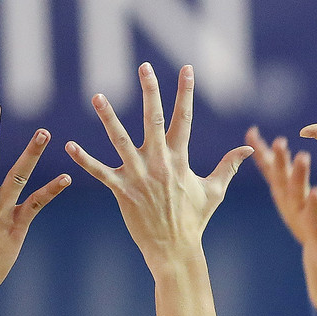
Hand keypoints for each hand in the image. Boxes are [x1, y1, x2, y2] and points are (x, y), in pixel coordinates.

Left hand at [66, 63, 250, 274]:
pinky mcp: (122, 191)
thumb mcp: (214, 191)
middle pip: (154, 119)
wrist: (175, 249)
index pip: (184, 118)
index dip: (186, 92)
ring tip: (97, 95)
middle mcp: (159, 163)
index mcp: (180, 160)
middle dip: (150, 91)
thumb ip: (229, 166)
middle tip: (144, 66)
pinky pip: (100, 172)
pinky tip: (69, 146)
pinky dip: (84, 159)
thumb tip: (248, 149)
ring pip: (120, 140)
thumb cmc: (195, 220)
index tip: (187, 69)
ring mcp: (139, 176)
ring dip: (108, 117)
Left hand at [246, 128, 316, 274]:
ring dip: (279, 161)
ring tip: (279, 142)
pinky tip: (252, 133)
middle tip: (303, 157)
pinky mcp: (283, 192)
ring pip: (281, 179)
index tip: (316, 192)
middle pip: (295, 195)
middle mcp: (295, 214)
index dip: (313, 206)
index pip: (312, 217)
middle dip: (298, 177)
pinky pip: (270, 170)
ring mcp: (287, 202)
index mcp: (311, 229)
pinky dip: (262, 152)